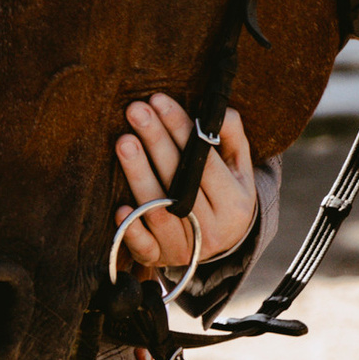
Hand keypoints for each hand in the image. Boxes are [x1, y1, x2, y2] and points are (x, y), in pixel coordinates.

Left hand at [114, 97, 255, 276]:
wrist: (221, 244)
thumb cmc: (225, 194)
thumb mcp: (238, 167)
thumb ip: (231, 137)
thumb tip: (218, 112)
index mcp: (234, 204)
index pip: (205, 161)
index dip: (181, 129)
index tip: (159, 100)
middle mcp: (212, 230)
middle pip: (179, 182)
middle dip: (155, 142)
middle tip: (135, 111)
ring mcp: (184, 247)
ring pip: (158, 211)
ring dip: (138, 175)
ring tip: (124, 142)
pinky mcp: (159, 259)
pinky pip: (143, 248)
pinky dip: (131, 230)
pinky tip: (120, 208)